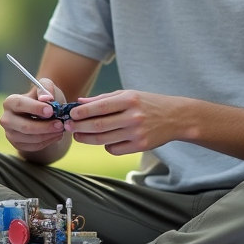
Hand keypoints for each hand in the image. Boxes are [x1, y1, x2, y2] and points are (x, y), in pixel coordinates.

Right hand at [0, 77, 70, 157]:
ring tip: (61, 129)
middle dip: (44, 126)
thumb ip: (46, 88)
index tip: (51, 110)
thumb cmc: (42, 98)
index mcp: (10, 102)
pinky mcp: (17, 144)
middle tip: (60, 124)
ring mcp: (10, 133)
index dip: (35, 108)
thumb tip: (46, 98)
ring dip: (48, 135)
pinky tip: (57, 135)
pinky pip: (34, 146)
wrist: (43, 113)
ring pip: (30, 138)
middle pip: (24, 126)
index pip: (20, 105)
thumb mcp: (45, 86)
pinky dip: (48, 141)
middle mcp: (7, 119)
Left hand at [63, 89, 185, 155]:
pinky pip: (114, 149)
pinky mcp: (140, 145)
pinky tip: (105, 140)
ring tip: (78, 135)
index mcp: (129, 99)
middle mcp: (133, 116)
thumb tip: (80, 103)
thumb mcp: (128, 94)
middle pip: (98, 125)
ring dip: (86, 139)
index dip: (81, 112)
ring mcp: (137, 132)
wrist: (176, 117)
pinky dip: (105, 146)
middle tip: (67, 127)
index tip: (70, 115)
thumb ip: (104, 99)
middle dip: (79, 127)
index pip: (99, 107)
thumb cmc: (148, 103)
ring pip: (103, 139)